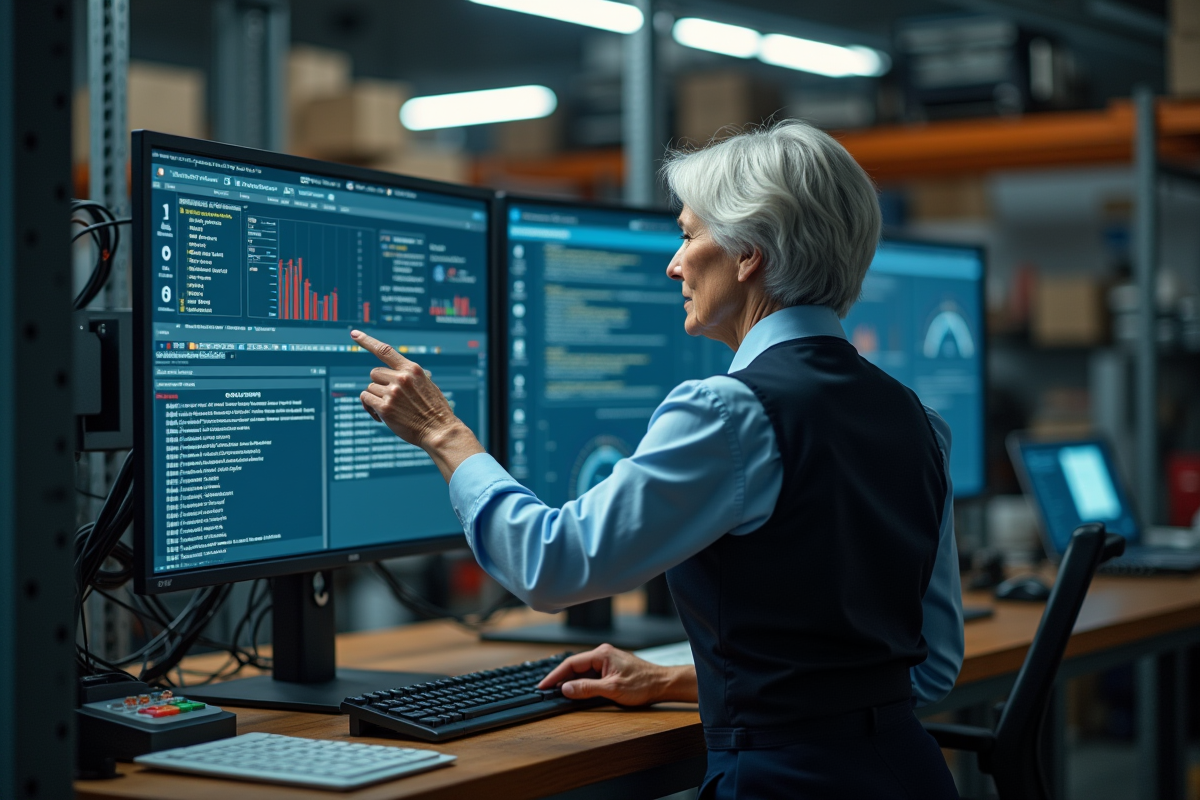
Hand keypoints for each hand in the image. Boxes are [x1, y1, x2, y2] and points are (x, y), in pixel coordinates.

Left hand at [351, 329, 483, 479]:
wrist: (439, 430)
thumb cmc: (434, 410)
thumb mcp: (426, 385)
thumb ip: (409, 377)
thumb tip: (392, 374)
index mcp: (412, 369)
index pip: (385, 350)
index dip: (367, 341)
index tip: (354, 333)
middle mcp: (401, 378)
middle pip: (374, 374)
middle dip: (379, 385)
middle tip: (390, 398)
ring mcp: (392, 392)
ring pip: (370, 388)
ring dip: (375, 398)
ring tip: (389, 409)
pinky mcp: (385, 407)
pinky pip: (366, 400)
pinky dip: (369, 407)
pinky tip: (380, 416)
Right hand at [537, 644, 697, 705]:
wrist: (663, 684)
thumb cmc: (643, 684)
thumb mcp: (612, 689)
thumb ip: (587, 688)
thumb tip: (566, 688)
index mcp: (601, 654)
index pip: (570, 663)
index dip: (555, 675)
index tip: (543, 686)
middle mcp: (603, 654)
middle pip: (575, 666)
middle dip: (560, 678)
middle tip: (546, 690)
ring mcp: (607, 661)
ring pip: (582, 671)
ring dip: (571, 681)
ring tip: (557, 692)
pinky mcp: (611, 669)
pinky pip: (591, 674)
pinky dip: (581, 682)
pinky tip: (576, 691)